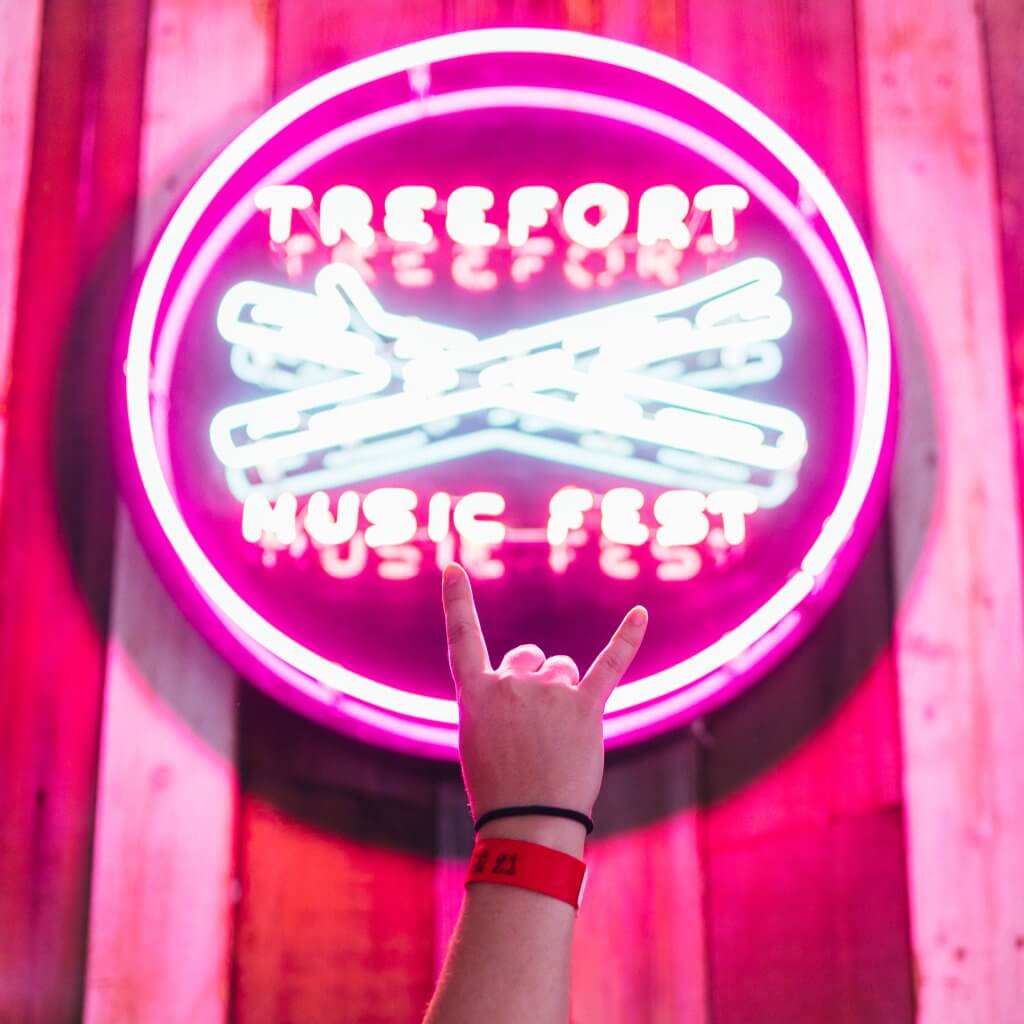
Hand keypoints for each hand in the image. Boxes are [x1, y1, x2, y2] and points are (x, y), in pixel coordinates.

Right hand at [441, 563, 647, 848]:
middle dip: (532, 682)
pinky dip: (627, 637)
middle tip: (532, 730)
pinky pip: (609, 664)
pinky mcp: (586, 707)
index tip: (453, 567)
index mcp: (475, 694)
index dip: (456, 600)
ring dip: (563, 692)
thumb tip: (529, 683)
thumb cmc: (500, 789)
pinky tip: (641, 613)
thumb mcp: (479, 739)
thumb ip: (498, 702)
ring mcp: (550, 693)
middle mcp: (511, 684)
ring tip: (559, 737)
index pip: (462, 637)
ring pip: (562, 669)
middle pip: (527, 658)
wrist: (529, 825)